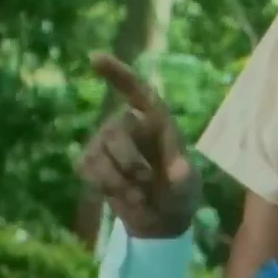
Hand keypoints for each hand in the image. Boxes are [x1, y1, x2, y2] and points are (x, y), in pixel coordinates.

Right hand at [76, 53, 198, 238]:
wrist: (161, 219)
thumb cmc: (179, 193)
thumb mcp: (188, 186)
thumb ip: (184, 176)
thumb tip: (179, 171)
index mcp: (156, 120)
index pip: (136, 91)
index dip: (117, 74)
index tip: (94, 58)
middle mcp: (128, 124)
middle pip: (116, 131)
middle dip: (129, 161)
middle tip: (146, 183)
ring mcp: (105, 142)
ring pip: (99, 153)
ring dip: (118, 181)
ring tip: (139, 196)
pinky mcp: (90, 162)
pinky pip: (88, 169)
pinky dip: (105, 187)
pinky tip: (122, 195)